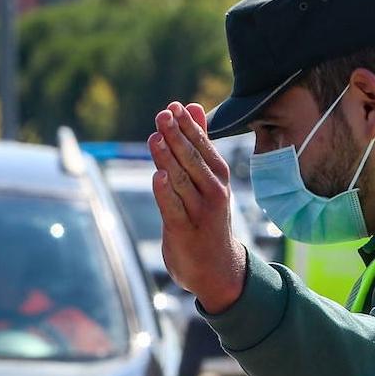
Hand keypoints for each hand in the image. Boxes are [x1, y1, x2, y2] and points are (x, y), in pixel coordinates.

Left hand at [148, 101, 246, 313]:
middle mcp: (213, 192)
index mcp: (218, 177)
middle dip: (177, 137)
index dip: (188, 126)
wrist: (218, 269)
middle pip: (192, 160)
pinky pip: (173, 208)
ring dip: (168, 159)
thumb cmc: (208, 218)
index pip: (203, 147)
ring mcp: (199, 212)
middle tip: (163, 115)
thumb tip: (192, 106)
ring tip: (156, 138)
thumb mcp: (208, 179)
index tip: (174, 106)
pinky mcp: (183, 231)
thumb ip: (199, 143)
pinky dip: (165, 193)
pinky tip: (157, 176)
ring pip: (182, 181)